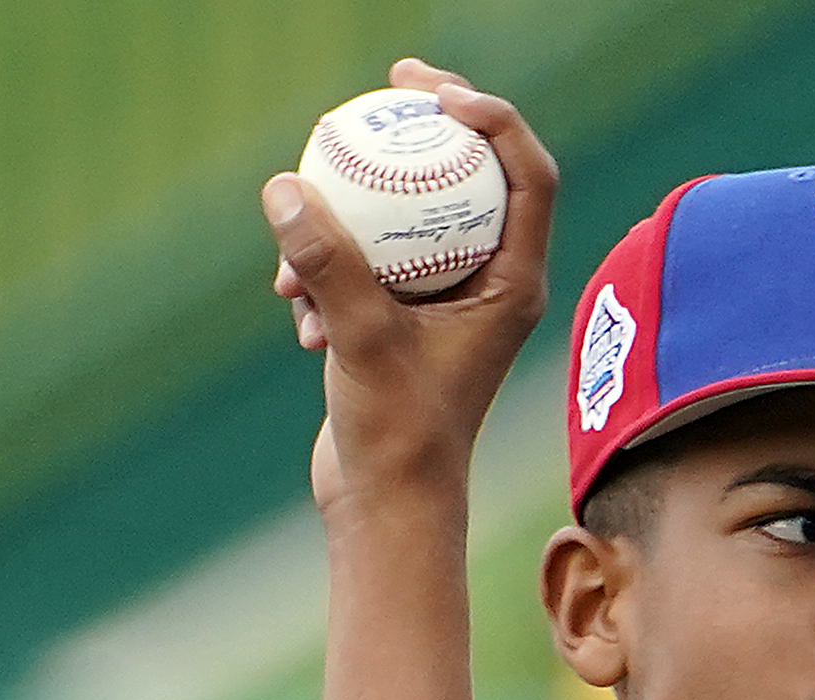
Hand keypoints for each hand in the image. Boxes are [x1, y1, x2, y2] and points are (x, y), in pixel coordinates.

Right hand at [263, 57, 555, 513]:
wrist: (386, 502)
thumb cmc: (398, 435)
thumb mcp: (360, 340)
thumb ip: (329, 264)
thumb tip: (285, 187)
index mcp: (515, 284)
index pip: (529, 176)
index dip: (495, 120)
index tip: (438, 97)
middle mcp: (493, 284)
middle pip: (476, 176)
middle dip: (434, 125)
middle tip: (393, 82)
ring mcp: (449, 300)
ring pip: (412, 217)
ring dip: (352, 215)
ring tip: (301, 224)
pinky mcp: (405, 316)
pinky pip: (370, 260)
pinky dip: (327, 270)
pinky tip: (291, 305)